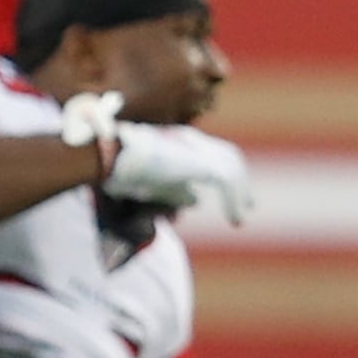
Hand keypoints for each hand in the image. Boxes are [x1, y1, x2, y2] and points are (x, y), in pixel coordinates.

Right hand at [103, 123, 253, 224]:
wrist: (111, 157)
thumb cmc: (120, 168)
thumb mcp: (152, 182)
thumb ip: (176, 190)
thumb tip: (197, 201)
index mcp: (177, 140)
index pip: (209, 154)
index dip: (221, 173)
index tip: (225, 193)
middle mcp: (190, 139)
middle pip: (227, 157)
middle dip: (239, 182)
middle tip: (246, 205)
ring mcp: (196, 148)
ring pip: (231, 169)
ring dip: (239, 194)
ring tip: (240, 217)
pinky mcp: (200, 162)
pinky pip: (226, 182)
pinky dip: (233, 201)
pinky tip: (234, 218)